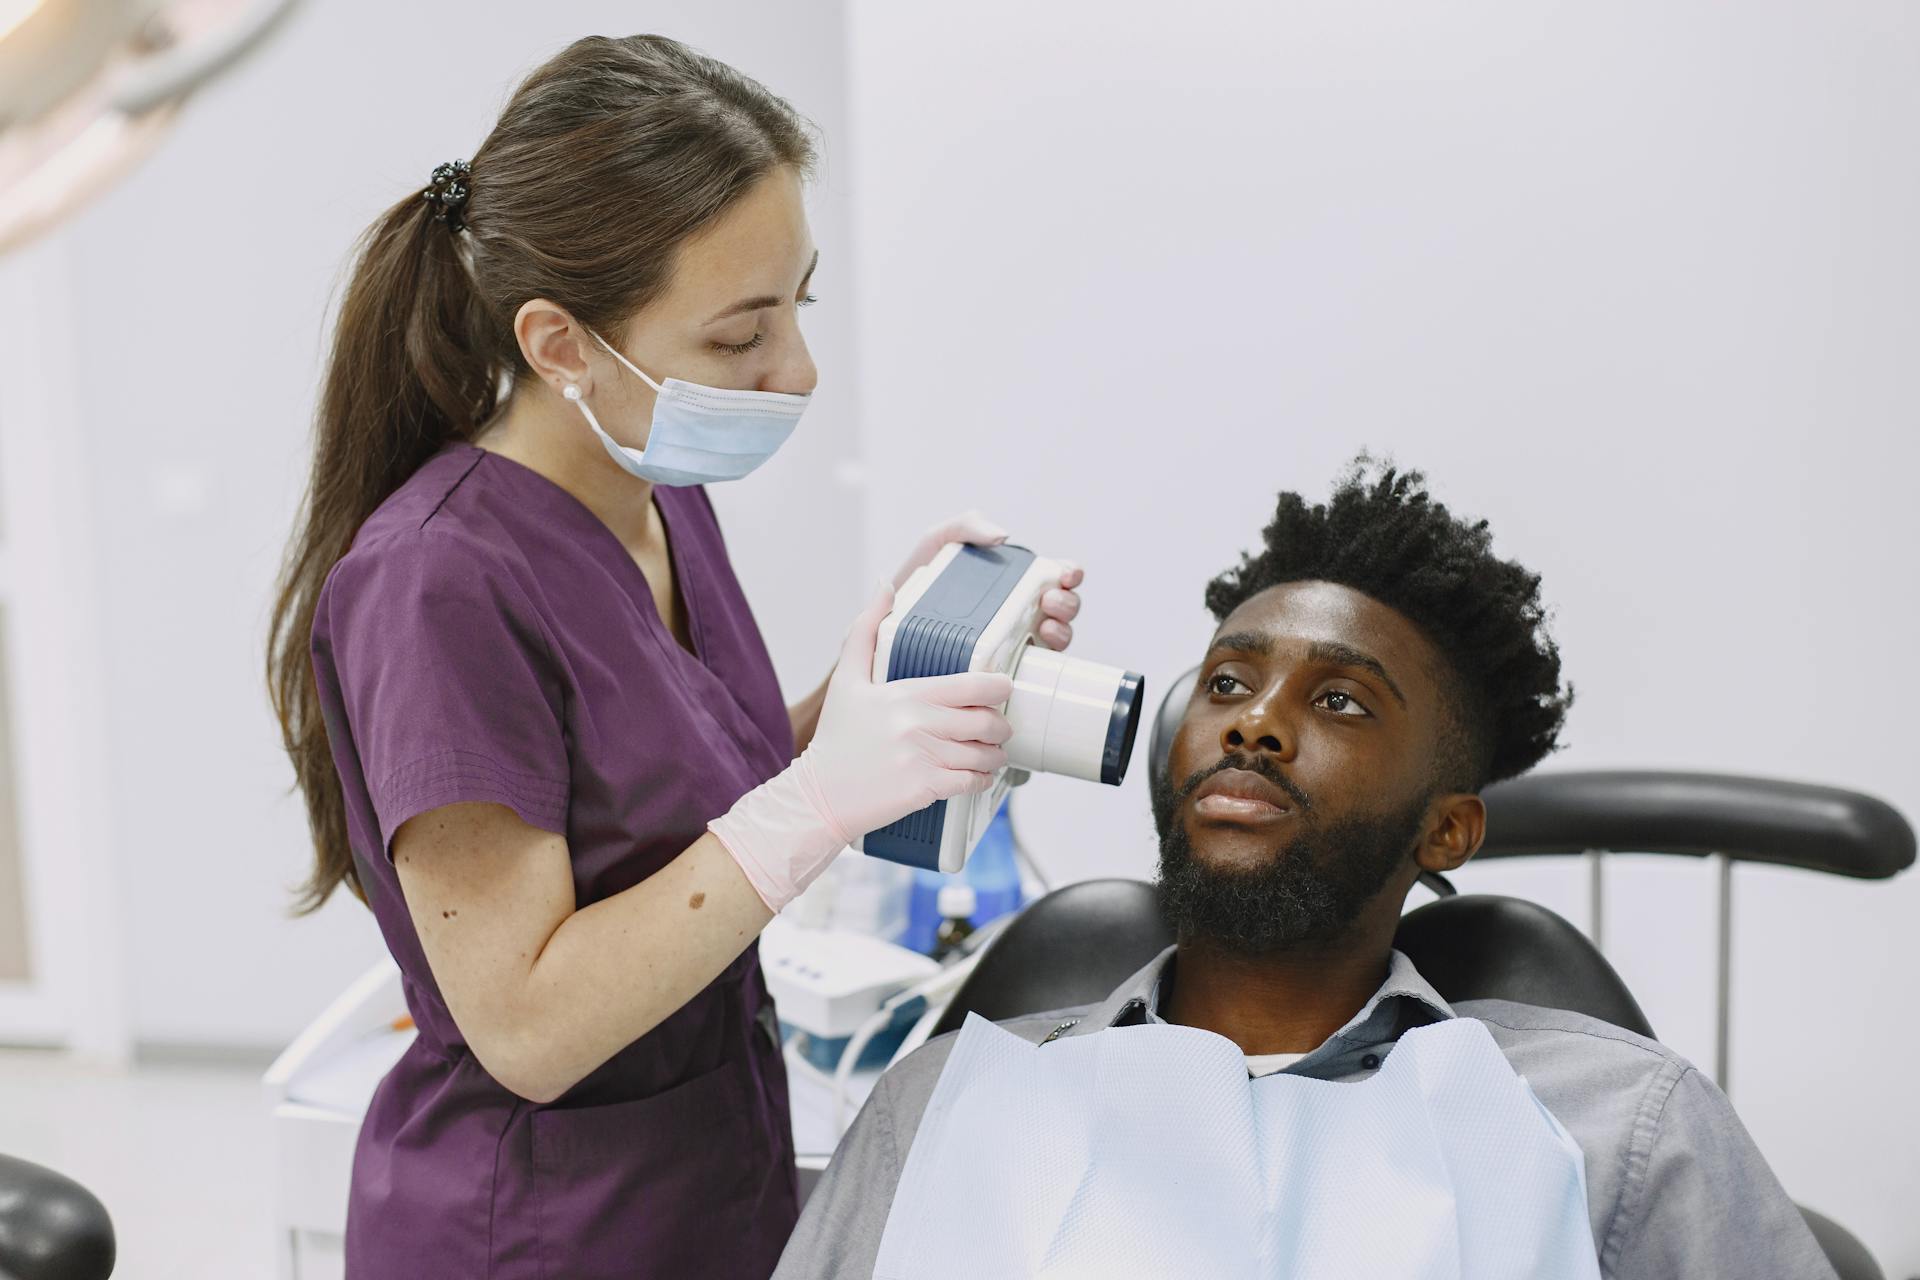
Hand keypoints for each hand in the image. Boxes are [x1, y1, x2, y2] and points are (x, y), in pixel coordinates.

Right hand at [807, 581, 1013, 835]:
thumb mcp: (846, 681)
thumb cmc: (836, 739)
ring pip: (982, 754)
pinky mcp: (924, 789)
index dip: (998, 686)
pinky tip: (980, 775)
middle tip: (1000, 727)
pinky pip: (971, 782)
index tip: (1004, 688)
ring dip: (995, 755)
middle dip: (1000, 726)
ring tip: (993, 753)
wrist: (818, 794)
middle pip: (984, 721)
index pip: (970, 685)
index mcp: (906, 694)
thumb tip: (884, 586)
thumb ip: (864, 631)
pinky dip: (983, 779)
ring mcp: (922, 758)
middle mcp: (917, 724)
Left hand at [890, 510, 1083, 652]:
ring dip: (1062, 630)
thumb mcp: (934, 545)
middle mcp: (1020, 613)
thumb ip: (963, 527)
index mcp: (1012, 583)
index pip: (1055, 576)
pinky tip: (1034, 650)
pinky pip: (1035, 670)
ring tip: (1045, 626)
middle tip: (1050, 601)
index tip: (1068, 573)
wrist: (879, 633)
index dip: (1071, 573)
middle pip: (1063, 608)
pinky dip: (1044, 659)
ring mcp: (1014, 644)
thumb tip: (1002, 535)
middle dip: (1067, 603)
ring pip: (1057, 638)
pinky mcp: (1002, 672)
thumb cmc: (911, 589)